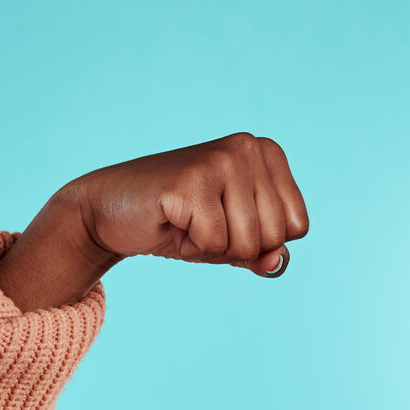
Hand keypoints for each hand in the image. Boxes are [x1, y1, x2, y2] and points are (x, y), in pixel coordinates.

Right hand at [0, 133, 309, 310]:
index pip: (297, 227)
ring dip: (213, 248)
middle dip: (237, 247)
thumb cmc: (181, 224)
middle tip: (203, 223)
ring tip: (188, 222)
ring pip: (247, 244)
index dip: (261, 241)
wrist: (113, 211)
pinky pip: (214, 244)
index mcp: (267, 153)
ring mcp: (221, 160)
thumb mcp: (234, 241)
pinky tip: (172, 222)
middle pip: (274, 237)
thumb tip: (276, 262)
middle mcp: (248, 147)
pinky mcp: (192, 180)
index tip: (227, 220)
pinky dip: (191, 247)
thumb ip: (265, 253)